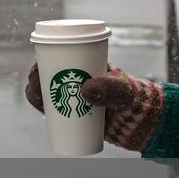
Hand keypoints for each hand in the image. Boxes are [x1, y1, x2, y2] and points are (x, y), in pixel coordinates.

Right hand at [25, 63, 165, 151]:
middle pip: (48, 75)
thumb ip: (108, 90)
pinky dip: (45, 111)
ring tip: (38, 99)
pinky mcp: (75, 114)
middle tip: (37, 85)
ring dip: (37, 94)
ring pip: (48, 92)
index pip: (61, 57)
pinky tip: (42, 113)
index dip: (45, 59)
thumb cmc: (133, 98)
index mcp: (86, 65)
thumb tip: (85, 90)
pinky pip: (54, 111)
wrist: (142, 120)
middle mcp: (77, 79)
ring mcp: (75, 97)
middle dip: (37, 78)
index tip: (39, 66)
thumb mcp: (123, 91)